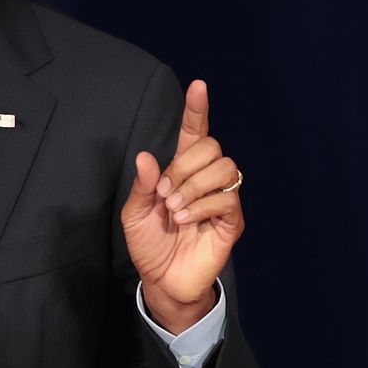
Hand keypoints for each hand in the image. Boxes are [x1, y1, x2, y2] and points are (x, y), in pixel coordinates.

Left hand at [121, 80, 244, 333]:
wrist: (162, 281)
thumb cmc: (150, 244)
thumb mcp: (135, 214)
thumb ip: (143, 186)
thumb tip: (146, 157)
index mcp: (182, 171)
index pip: (195, 133)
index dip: (197, 109)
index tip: (199, 86)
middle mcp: (206, 180)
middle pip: (212, 147)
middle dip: (184, 167)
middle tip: (165, 194)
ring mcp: (222, 199)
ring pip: (224, 168)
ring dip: (193, 187)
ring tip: (174, 211)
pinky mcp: (232, 222)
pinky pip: (227, 199)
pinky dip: (201, 206)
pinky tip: (186, 220)